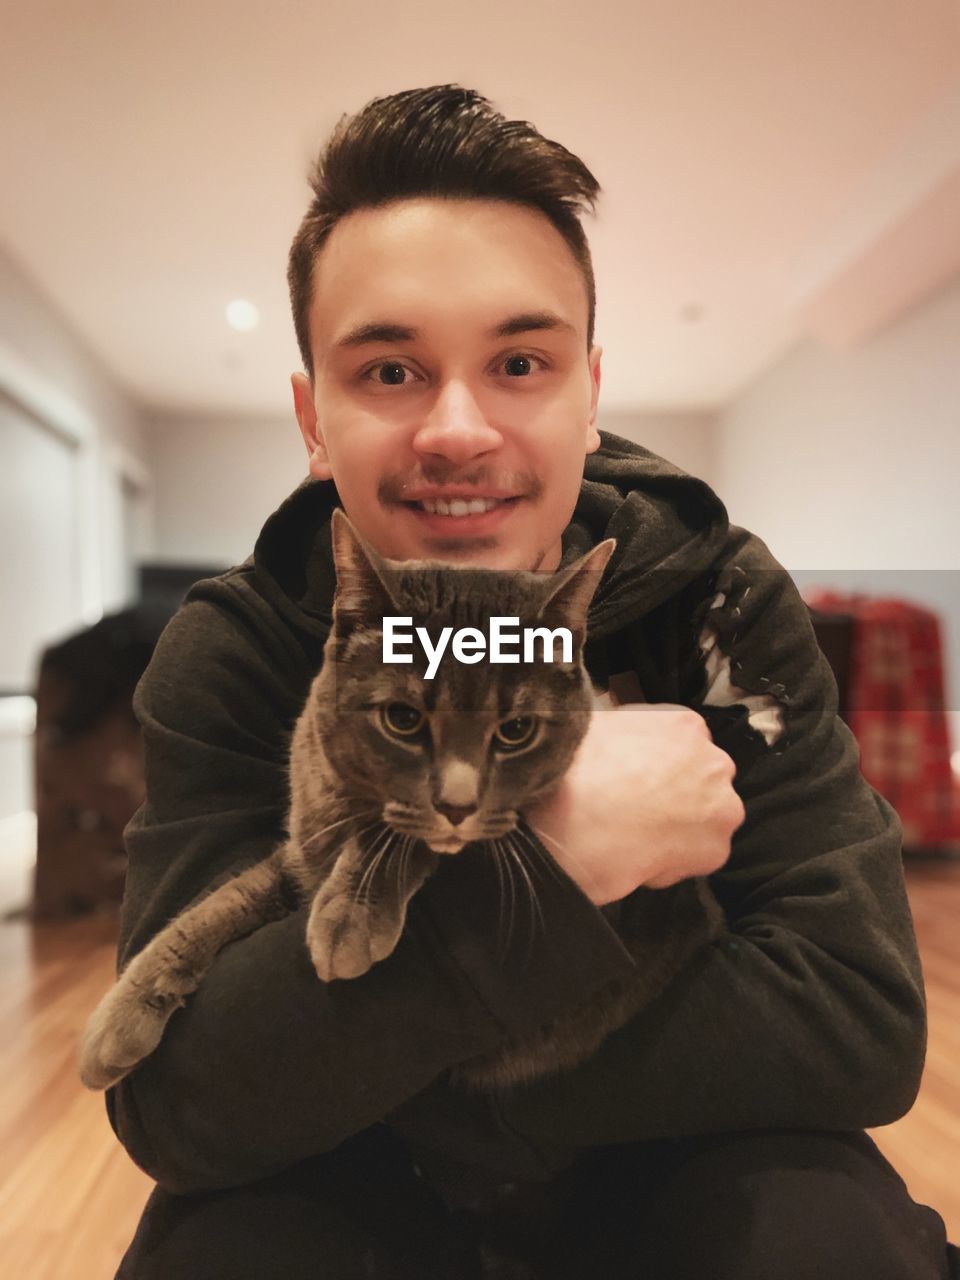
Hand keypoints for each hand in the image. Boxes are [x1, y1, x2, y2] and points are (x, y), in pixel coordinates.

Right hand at [524, 705, 745, 905]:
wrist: (582, 817)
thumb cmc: (581, 769)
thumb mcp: (598, 724)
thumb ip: (625, 732)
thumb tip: (618, 743)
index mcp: (686, 726)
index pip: (685, 745)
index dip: (661, 767)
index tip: (642, 781)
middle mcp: (714, 761)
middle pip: (703, 781)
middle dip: (679, 796)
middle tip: (640, 810)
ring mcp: (722, 806)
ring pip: (705, 820)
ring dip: (680, 829)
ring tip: (637, 838)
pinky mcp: (716, 849)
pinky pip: (696, 857)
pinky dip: (673, 862)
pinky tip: (641, 858)